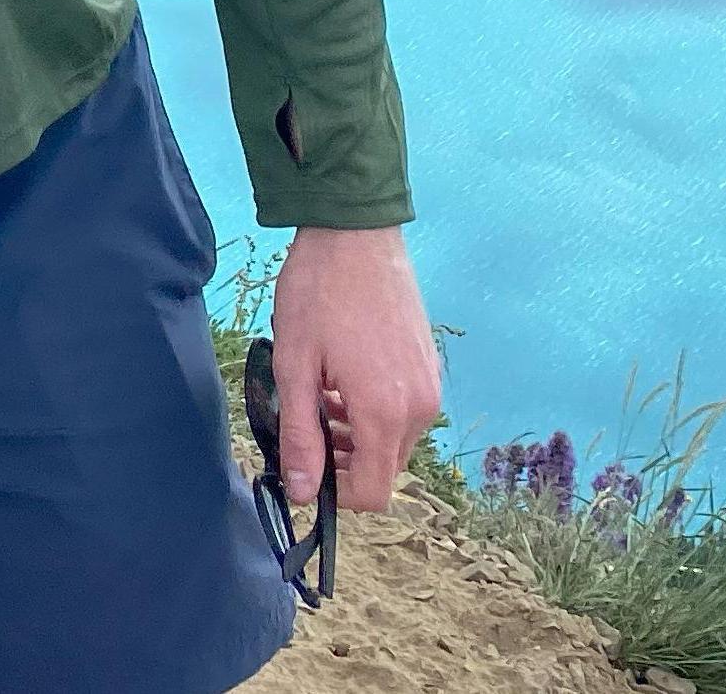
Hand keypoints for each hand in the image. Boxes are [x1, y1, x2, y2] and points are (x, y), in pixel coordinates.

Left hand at [269, 224, 441, 512]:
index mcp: (386, 412)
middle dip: (344, 458)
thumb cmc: (318, 292)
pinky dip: (375, 409)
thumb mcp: (294, 365)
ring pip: (394, 440)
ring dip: (358, 433)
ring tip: (321, 390)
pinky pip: (405, 410)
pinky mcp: (430, 365)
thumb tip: (302, 492)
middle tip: (307, 418)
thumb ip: (300, 434)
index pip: (372, 494)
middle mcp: (419, 407)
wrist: (355, 231)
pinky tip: (344, 373)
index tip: (306, 464)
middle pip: (383, 468)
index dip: (335, 493)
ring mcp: (430, 384)